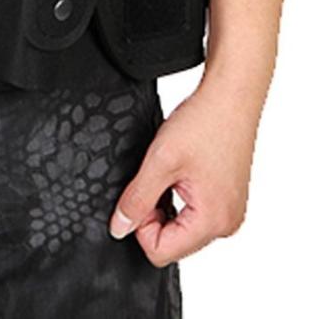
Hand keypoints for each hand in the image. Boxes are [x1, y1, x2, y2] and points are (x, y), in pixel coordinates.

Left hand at [109, 77, 260, 265]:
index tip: (140, 191)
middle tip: (154, 177)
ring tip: (168, 171)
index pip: (161, 252)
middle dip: (153, 215)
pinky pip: (193, 213)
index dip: (140, 224)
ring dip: (164, 204)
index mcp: (213, 222)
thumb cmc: (204, 124)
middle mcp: (226, 224)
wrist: (230, 98)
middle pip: (172, 243)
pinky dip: (177, 197)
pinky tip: (178, 171)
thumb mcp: (159, 162)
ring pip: (181, 228)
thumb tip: (119, 228)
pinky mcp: (226, 200)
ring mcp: (229, 212)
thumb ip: (137, 199)